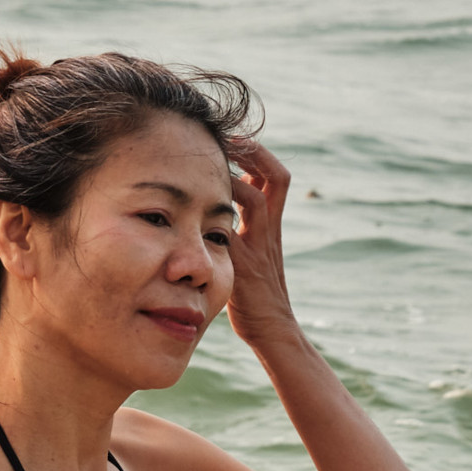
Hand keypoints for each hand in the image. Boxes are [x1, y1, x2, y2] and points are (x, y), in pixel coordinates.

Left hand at [226, 141, 297, 348]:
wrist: (271, 330)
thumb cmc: (256, 298)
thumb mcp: (251, 258)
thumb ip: (241, 234)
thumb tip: (215, 215)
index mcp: (271, 227)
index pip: (275, 178)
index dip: (258, 154)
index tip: (234, 141)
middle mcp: (268, 231)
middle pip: (275, 177)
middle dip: (251, 152)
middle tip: (225, 139)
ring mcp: (259, 247)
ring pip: (256, 198)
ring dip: (234, 175)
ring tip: (211, 163)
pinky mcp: (244, 265)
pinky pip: (232, 229)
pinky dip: (217, 212)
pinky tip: (196, 204)